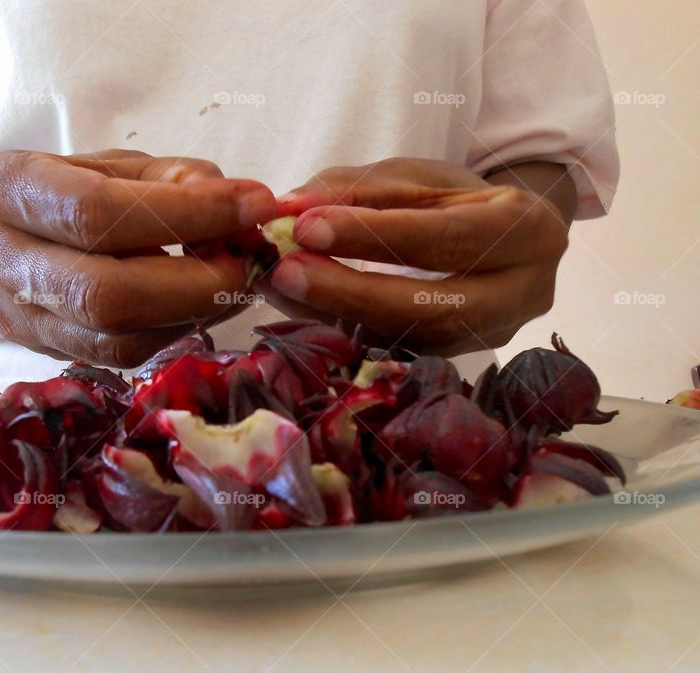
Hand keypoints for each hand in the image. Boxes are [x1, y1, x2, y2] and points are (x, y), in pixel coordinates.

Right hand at [0, 149, 274, 366]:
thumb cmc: (66, 190)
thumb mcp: (114, 165)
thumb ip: (176, 179)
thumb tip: (243, 209)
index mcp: (9, 188)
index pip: (99, 212)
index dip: (186, 214)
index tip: (253, 207)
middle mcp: (1, 260)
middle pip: (106, 294)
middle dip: (196, 284)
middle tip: (249, 263)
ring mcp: (18, 318)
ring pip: (116, 338)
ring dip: (193, 314)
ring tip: (232, 282)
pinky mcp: (44, 352)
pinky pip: (121, 357)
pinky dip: (174, 330)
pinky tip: (200, 304)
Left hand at [260, 158, 569, 354]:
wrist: (501, 239)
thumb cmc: (457, 198)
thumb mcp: (414, 176)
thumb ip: (354, 188)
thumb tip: (288, 208)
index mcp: (528, 230)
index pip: (446, 238)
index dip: (374, 236)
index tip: (307, 226)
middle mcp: (522, 294)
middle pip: (433, 307)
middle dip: (352, 291)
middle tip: (286, 271)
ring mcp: (491, 336)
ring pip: (410, 339)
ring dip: (338, 315)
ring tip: (281, 286)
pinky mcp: (455, 358)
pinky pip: (396, 350)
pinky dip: (342, 329)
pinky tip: (299, 307)